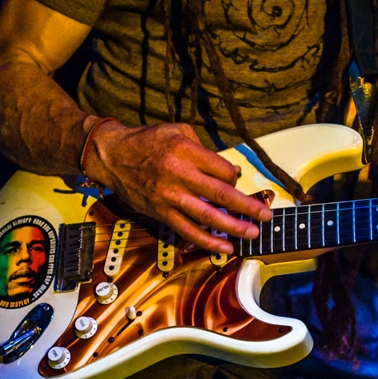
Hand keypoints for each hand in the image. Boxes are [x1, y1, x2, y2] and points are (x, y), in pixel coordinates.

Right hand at [84, 120, 271, 253]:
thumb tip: (228, 170)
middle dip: (247, 207)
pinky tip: (225, 248)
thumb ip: (203, 148)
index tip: (235, 181)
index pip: (223, 170)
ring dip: (233, 227)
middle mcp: (179, 174)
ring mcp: (169, 196)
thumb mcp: (177, 130)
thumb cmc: (147, 141)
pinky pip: (188, 230)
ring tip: (252, 234)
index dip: (234, 178)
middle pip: (221, 194)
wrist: (112, 156)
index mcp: (185, 150)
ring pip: (207, 216)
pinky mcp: (160, 212)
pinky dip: (207, 241)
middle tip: (266, 216)